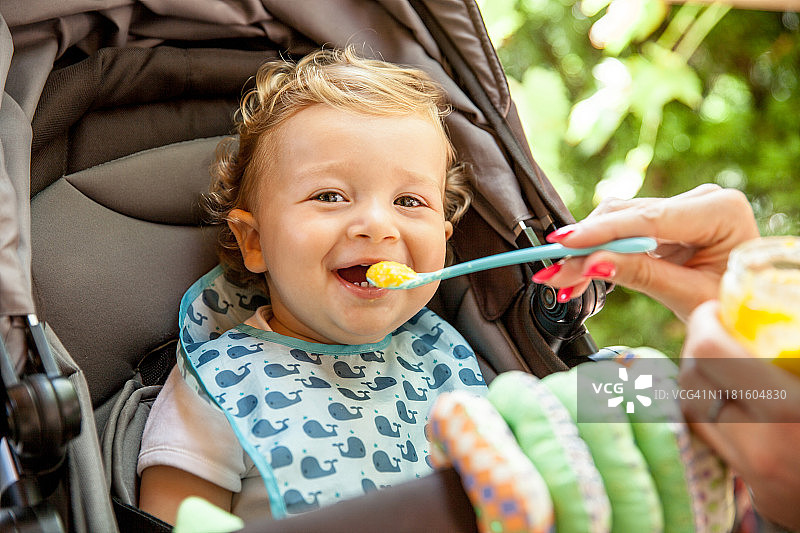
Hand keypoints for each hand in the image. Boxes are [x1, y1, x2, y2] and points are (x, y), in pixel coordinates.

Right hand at [532, 184, 758, 320]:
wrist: (748, 307)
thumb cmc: (732, 304)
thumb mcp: (687, 295)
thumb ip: (640, 275)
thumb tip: (592, 263)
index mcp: (720, 211)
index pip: (648, 218)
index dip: (601, 231)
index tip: (564, 243)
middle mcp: (701, 200)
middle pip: (628, 216)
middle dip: (586, 247)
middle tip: (555, 275)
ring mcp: (683, 206)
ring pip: (619, 220)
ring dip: (588, 251)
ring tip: (562, 280)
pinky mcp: (667, 217)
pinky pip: (624, 229)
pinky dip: (601, 251)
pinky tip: (579, 270)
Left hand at [678, 301, 799, 530]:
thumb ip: (795, 350)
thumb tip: (785, 305)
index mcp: (789, 412)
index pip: (709, 352)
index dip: (705, 321)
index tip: (716, 310)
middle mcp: (761, 449)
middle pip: (691, 381)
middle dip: (696, 347)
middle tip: (715, 329)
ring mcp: (755, 477)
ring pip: (694, 412)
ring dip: (700, 379)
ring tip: (722, 358)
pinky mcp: (759, 493)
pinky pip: (716, 440)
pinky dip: (716, 410)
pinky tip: (737, 394)